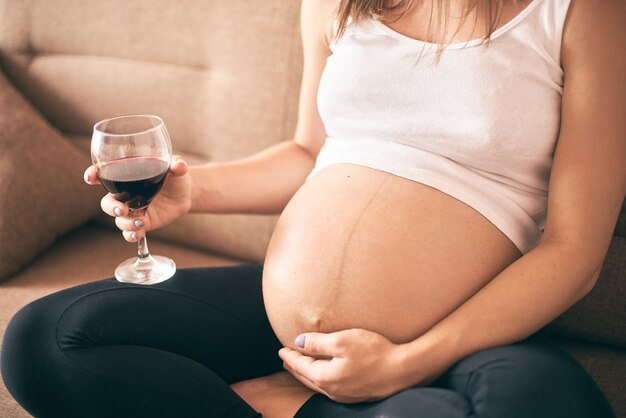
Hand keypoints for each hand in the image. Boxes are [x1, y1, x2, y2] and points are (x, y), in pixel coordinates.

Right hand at [84, 156, 191, 241]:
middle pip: (107, 203)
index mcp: (128, 176)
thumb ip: (177, 165)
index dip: (94, 174)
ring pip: (118, 220)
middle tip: (122, 209)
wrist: (185, 194)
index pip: (104, 174)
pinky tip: (138, 234)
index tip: (90, 178)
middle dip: (111, 208)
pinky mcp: (142, 223)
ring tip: (141, 222)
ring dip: (126, 223)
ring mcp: (132, 210)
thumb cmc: (175, 176)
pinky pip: (129, 232)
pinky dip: (131, 235)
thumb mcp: (176, 168)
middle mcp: (125, 194)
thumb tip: (178, 165)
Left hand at [278, 328, 410, 402]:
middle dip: (295, 367)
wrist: (403, 370)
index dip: (290, 356)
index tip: (281, 349)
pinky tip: (325, 374)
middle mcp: (333, 390)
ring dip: (307, 374)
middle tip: (287, 359)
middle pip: (307, 378)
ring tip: (302, 366)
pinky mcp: (356, 394)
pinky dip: (321, 379)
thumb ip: (317, 343)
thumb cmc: (374, 352)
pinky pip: (330, 387)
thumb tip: (297, 343)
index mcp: (326, 377)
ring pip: (318, 384)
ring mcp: (345, 395)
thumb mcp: (342, 341)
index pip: (301, 366)